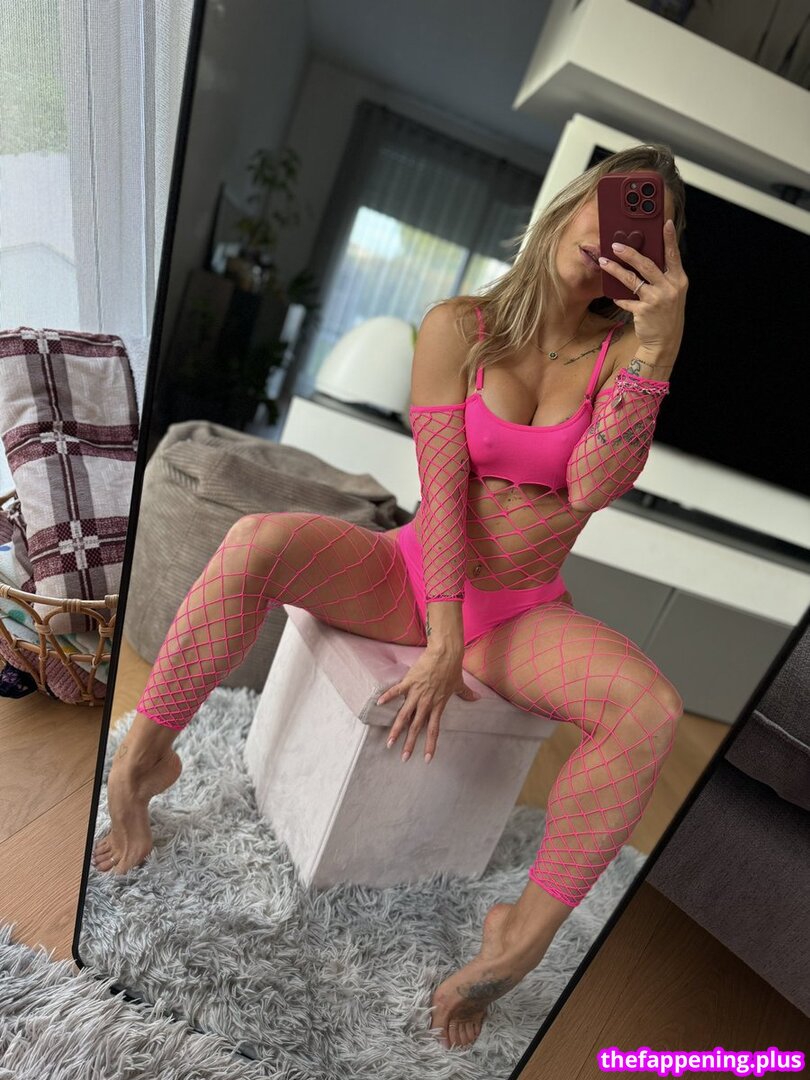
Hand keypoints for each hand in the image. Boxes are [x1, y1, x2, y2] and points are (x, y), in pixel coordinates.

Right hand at [376, 650, 479, 762]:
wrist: (445, 653)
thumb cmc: (452, 668)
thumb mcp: (459, 684)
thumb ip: (466, 694)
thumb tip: (478, 698)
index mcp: (438, 705)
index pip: (434, 729)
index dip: (431, 744)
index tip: (427, 758)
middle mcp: (426, 702)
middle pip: (416, 727)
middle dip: (409, 743)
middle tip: (404, 757)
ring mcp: (417, 693)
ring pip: (405, 715)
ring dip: (396, 729)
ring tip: (389, 742)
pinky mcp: (409, 681)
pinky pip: (397, 691)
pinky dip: (388, 697)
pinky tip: (378, 704)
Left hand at [598, 219, 687, 353]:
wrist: (665, 341)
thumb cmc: (667, 314)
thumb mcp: (672, 293)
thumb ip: (663, 277)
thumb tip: (645, 260)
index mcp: (679, 280)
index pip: (673, 255)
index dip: (669, 239)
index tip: (664, 223)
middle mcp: (669, 288)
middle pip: (647, 264)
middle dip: (630, 253)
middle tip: (615, 245)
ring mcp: (656, 299)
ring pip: (632, 280)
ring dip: (616, 270)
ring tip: (604, 262)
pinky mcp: (644, 311)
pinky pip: (626, 300)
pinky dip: (620, 298)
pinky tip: (614, 295)